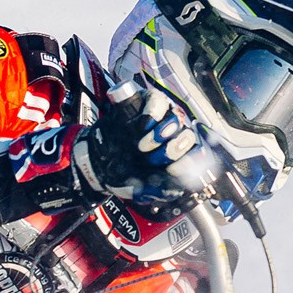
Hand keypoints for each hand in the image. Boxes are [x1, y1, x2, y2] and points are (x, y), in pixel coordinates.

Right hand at [90, 79, 226, 206]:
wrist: (94, 161)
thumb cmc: (120, 173)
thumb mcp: (140, 189)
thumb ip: (159, 191)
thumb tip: (177, 189)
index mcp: (177, 157)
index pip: (198, 154)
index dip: (189, 162)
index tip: (171, 170)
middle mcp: (173, 135)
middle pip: (189, 136)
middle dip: (172, 150)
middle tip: (151, 160)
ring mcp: (162, 117)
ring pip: (177, 118)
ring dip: (161, 134)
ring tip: (142, 146)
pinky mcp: (147, 102)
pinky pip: (159, 101)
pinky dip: (153, 114)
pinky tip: (141, 127)